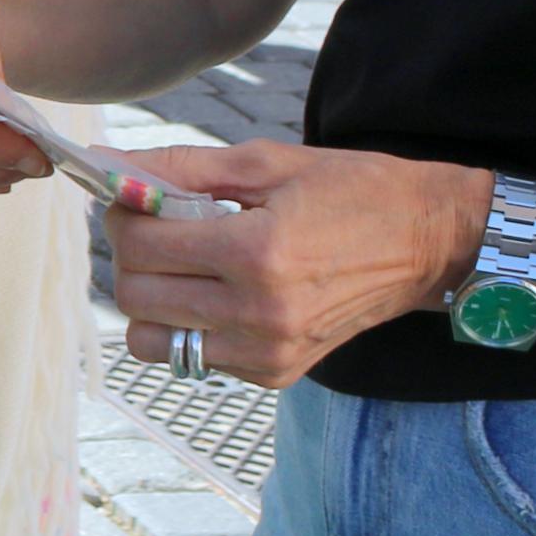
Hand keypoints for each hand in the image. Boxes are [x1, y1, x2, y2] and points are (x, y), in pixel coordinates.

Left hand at [105, 141, 489, 391]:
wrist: (427, 242)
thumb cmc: (349, 190)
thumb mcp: (264, 162)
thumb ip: (179, 168)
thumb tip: (108, 167)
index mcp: (256, 252)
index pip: (140, 243)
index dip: (123, 212)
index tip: (135, 195)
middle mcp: (260, 313)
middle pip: (135, 296)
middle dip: (130, 254)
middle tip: (154, 225)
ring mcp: (269, 352)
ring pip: (153, 341)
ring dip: (150, 299)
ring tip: (180, 263)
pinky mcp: (277, 373)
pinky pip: (194, 358)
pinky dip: (189, 326)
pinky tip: (219, 291)